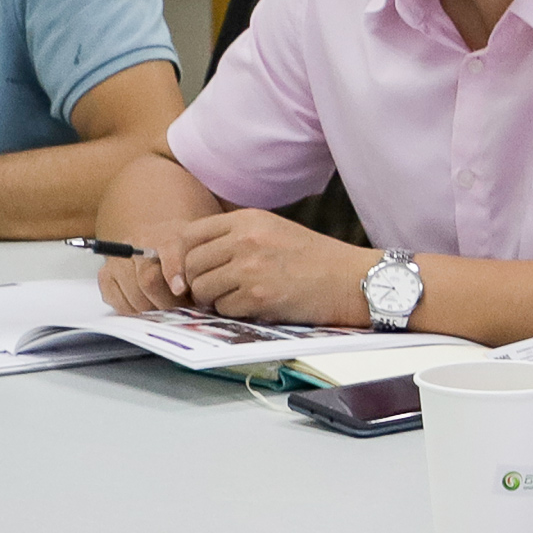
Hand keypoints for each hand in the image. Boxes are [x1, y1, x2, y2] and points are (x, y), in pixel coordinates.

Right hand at [95, 212, 215, 315]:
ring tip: (167, 308)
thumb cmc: (184, 255)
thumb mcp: (198, 255)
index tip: (180, 289)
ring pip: (134, 295)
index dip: (173, 270)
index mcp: (167, 233)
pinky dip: (133, 311)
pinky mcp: (105, 274)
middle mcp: (138, 242)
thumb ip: (200, 270)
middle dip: (168, 302)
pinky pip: (117, 301)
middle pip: (149, 279)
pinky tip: (146, 307)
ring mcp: (118, 258)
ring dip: (153, 309)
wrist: (159, 244)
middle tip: (181, 310)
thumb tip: (202, 298)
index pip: (168, 249)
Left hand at [164, 207, 374, 323]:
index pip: (190, 234)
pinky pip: (224, 309)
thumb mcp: (273, 230)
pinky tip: (256, 306)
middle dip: (197, 282)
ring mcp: (251, 268)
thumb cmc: (314, 259)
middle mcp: (245, 240)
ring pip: (203, 289)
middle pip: (191, 264)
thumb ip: (235, 238)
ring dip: (214, 300)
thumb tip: (193, 260)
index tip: (188, 271)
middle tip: (215, 290)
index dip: (182, 256)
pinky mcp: (259, 296)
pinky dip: (234, 312)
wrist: (350, 279)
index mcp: (248, 220)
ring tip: (238, 297)